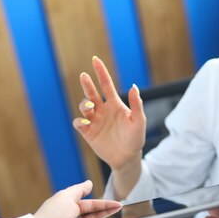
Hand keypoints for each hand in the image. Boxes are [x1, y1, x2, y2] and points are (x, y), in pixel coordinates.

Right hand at [73, 56, 145, 170]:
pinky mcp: (88, 133)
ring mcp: (94, 121)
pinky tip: (85, 122)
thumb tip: (134, 86)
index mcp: (114, 104)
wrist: (128, 158)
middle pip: (92, 93)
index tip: (95, 59)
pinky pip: (79, 123)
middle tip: (84, 76)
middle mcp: (102, 110)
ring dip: (84, 103)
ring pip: (84, 106)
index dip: (101, 72)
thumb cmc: (135, 138)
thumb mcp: (139, 121)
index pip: (106, 85)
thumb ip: (136, 104)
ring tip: (90, 106)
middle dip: (87, 84)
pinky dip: (80, 121)